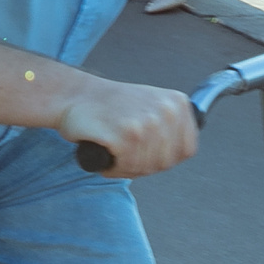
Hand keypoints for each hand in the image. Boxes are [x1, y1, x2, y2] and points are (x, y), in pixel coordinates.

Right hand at [57, 82, 197, 179]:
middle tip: (125, 152)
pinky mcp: (124, 136)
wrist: (77, 96)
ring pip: (145, 167)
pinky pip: (126, 167)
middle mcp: (165, 111)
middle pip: (165, 162)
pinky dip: (112, 167)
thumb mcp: (153, 105)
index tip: (147, 151)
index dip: (165, 157)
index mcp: (177, 103)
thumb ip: (172, 127)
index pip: (187, 149)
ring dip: (126, 166)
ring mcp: (145, 124)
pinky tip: (105, 151)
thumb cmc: (111, 104)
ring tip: (114, 149)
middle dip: (143, 164)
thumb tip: (182, 153)